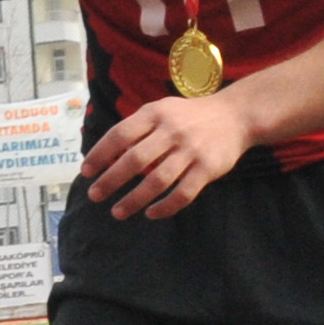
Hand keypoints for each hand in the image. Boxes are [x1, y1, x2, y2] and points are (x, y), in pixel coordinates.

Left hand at [82, 91, 251, 219]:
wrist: (237, 115)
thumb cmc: (190, 116)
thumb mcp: (162, 110)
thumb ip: (137, 128)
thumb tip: (106, 155)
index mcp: (156, 114)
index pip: (119, 135)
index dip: (100, 154)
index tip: (86, 172)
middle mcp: (172, 131)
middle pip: (134, 160)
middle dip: (110, 181)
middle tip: (95, 195)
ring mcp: (191, 150)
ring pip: (156, 181)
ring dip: (133, 200)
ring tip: (117, 212)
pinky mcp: (207, 168)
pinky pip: (183, 193)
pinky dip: (165, 207)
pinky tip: (151, 214)